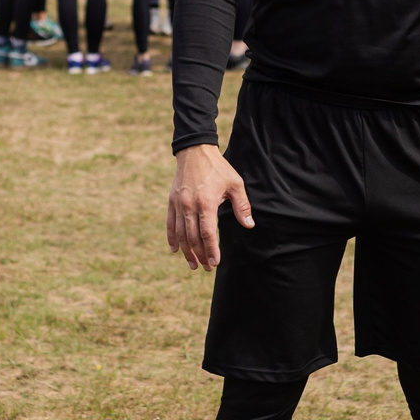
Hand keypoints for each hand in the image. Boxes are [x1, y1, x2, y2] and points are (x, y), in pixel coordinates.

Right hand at [167, 144, 251, 270]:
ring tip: (193, 264)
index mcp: (206, 202)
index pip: (207, 233)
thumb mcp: (235, 184)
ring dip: (186, 252)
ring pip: (180, 234)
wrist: (195, 151)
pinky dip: (172, 239)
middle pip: (193, 238)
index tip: (215, 263)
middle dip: (200, 255)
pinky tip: (175, 250)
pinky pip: (170, 224)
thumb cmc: (218, 168)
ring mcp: (178, 204)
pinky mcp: (171, 202)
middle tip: (206, 268)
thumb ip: (242, 206)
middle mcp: (189, 206)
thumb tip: (249, 225)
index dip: (211, 250)